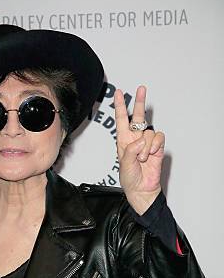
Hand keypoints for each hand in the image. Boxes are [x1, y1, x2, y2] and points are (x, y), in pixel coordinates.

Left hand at [114, 85, 165, 214]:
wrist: (142, 189)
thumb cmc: (129, 178)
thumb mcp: (124, 163)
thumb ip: (131, 150)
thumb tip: (142, 139)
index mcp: (123, 140)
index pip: (122, 120)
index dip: (120, 106)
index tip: (118, 93)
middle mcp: (135, 138)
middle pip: (138, 116)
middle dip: (139, 102)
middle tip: (141, 88)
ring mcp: (147, 142)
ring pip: (149, 132)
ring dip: (146, 147)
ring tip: (143, 158)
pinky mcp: (157, 147)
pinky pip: (158, 138)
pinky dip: (155, 146)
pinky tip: (152, 155)